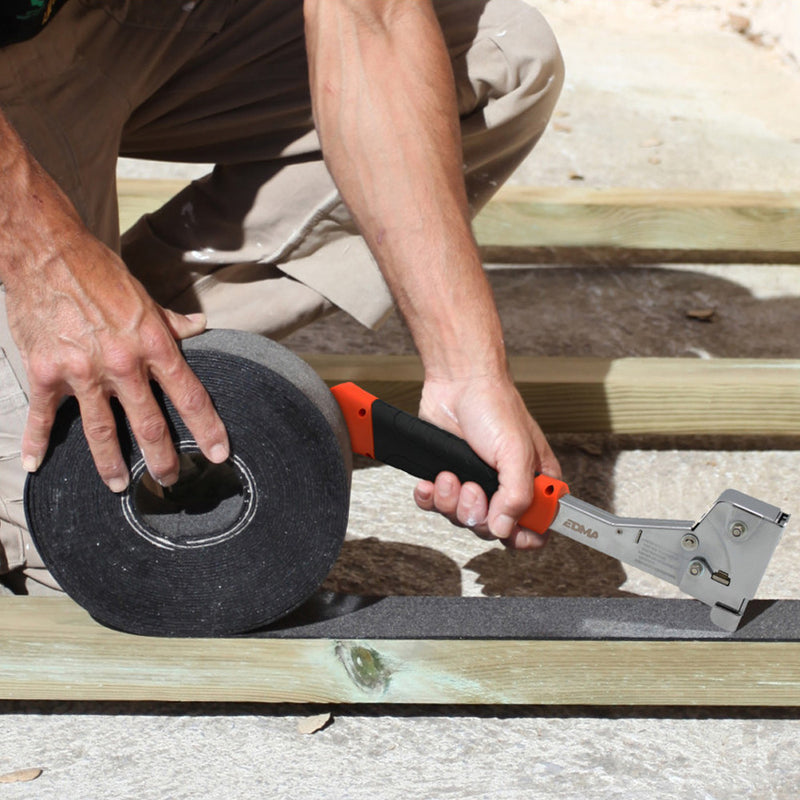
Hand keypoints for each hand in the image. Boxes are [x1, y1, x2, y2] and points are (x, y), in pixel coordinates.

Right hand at [4, 231, 228, 491]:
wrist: (46, 252)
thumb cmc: (100, 272)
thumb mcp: (145, 297)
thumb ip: (172, 322)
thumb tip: (201, 328)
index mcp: (153, 344)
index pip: (190, 395)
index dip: (207, 428)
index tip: (218, 454)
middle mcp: (123, 363)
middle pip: (149, 424)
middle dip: (162, 458)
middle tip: (170, 481)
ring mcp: (83, 371)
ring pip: (102, 430)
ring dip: (111, 464)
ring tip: (120, 485)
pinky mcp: (46, 371)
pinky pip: (44, 416)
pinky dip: (37, 442)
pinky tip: (35, 464)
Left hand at [412, 373, 560, 548]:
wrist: (457, 381)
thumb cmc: (494, 405)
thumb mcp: (515, 451)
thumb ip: (516, 494)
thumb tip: (505, 529)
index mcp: (534, 482)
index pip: (538, 527)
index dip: (524, 536)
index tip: (507, 530)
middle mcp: (505, 487)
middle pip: (493, 529)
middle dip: (477, 513)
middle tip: (472, 488)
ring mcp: (475, 483)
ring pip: (462, 519)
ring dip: (451, 501)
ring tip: (450, 476)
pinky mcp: (448, 477)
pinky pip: (436, 505)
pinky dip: (430, 497)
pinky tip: (431, 482)